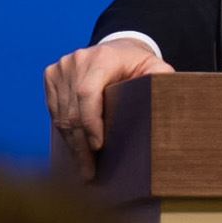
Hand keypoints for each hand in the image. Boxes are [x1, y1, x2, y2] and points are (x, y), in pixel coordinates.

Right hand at [44, 39, 173, 179]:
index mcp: (102, 58)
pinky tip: (74, 151)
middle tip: (89, 173)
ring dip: (72, 145)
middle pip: (73, 110)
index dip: (90, 122)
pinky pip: (54, 111)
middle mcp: (77, 60)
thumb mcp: (154, 67)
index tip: (98, 148)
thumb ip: (162, 79)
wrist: (117, 49)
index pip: (87, 93)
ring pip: (61, 115)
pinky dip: (64, 133)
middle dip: (81, 146)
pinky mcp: (52, 76)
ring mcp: (62, 68)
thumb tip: (169, 101)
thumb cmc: (137, 63)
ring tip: (83, 168)